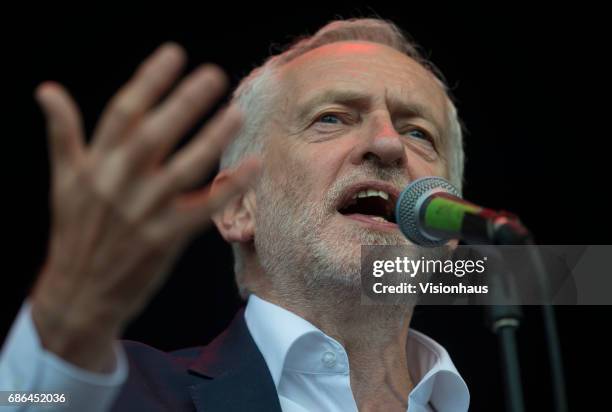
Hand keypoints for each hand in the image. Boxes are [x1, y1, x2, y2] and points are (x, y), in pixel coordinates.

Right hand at [30, 43, 259, 371]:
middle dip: (184, 102)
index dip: (149, 81)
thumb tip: (47, 91)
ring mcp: (142, 212)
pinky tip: (252, 166)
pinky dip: (228, 188)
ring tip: (236, 111)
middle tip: (213, 75)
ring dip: (210, 139)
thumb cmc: (75, 230)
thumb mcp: (63, 180)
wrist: (79, 293)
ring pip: (182, 168)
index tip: (175, 54)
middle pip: (154, 134)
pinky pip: (202, 208)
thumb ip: (62, 134)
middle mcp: (118, 183)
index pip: (123, 112)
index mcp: (94, 164)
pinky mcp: (164, 239)